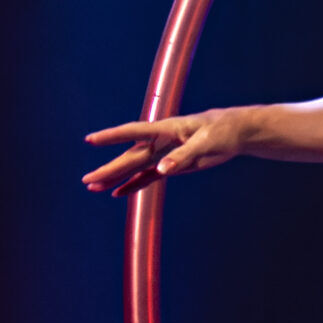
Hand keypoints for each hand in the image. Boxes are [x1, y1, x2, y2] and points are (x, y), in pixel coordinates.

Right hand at [83, 108, 249, 197]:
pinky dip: (133, 185)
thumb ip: (183, 156)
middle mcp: (160, 142)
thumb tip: (161, 170)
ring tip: (93, 187)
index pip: (133, 132)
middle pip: (130, 157)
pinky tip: (117, 192)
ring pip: (135, 168)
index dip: (112, 136)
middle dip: (109, 169)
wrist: (235, 132)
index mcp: (166, 129)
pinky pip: (148, 177)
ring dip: (115, 178)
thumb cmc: (221, 131)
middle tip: (87, 180)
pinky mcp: (172, 166)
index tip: (90, 140)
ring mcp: (164, 154)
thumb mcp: (205, 143)